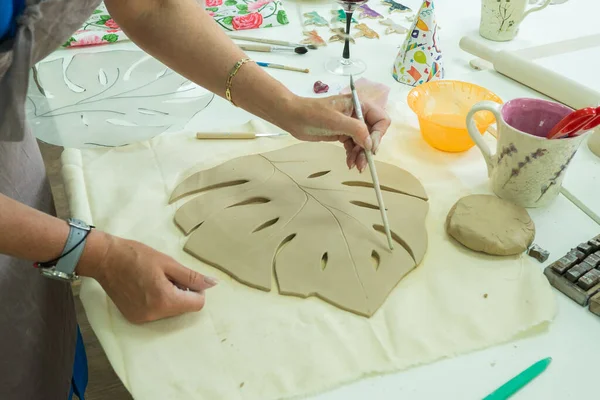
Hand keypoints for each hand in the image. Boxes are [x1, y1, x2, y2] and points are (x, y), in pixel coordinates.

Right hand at [77, 230, 217, 323]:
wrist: (105, 259)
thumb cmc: (137, 256)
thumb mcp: (168, 263)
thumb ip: (192, 277)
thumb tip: (213, 284)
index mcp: (165, 300)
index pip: (197, 304)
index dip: (196, 290)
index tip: (184, 277)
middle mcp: (154, 315)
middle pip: (184, 309)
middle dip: (182, 293)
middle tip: (167, 276)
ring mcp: (142, 319)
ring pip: (171, 312)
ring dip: (170, 298)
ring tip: (154, 280)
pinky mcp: (134, 318)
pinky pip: (157, 313)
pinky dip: (157, 302)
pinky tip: (146, 287)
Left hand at [282, 94, 390, 171]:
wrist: (292, 117)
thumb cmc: (312, 114)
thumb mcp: (336, 121)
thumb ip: (356, 130)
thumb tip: (370, 144)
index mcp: (359, 104)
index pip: (380, 119)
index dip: (377, 135)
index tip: (369, 148)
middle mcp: (357, 114)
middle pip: (372, 133)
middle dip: (368, 148)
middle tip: (363, 163)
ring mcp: (349, 125)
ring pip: (363, 142)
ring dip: (360, 155)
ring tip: (355, 166)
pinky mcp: (341, 134)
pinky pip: (353, 146)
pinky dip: (352, 154)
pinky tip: (349, 163)